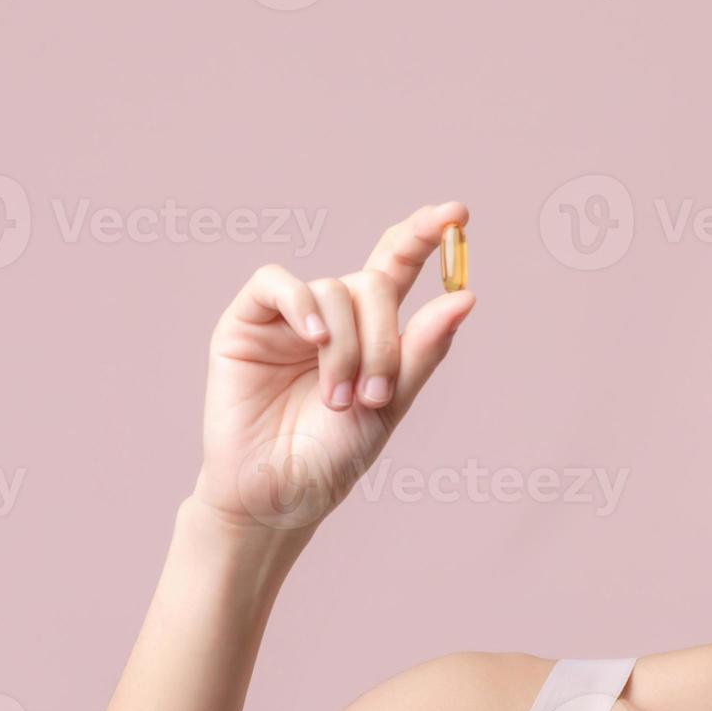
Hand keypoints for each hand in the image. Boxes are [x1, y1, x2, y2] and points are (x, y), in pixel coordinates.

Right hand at [191, 203, 476, 532]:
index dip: (423, 236)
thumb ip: (422, 351)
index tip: (456, 213)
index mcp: (369, 331)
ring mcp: (287, 318)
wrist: (277, 497)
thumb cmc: (332, 458)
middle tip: (374, 395)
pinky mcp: (245, 324)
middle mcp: (330, 316)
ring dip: (345, 346)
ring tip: (338, 400)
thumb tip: (466, 297)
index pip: (397, 265)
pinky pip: (276, 284)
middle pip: (372, 283)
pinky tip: (313, 335)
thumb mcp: (390, 405)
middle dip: (382, 337)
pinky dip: (300, 302)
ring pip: (332, 289)